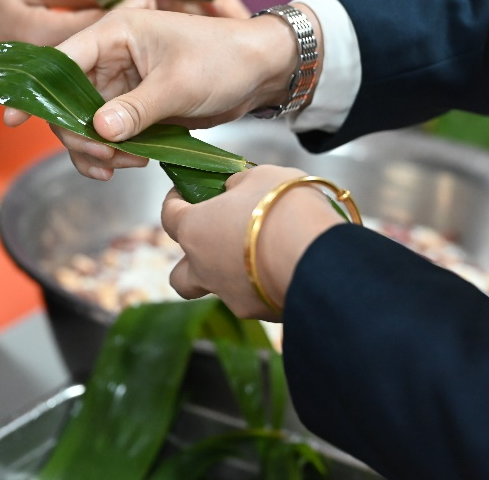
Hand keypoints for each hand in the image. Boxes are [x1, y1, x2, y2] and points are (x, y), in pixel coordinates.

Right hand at [4, 6, 300, 179]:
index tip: (12, 119)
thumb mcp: (180, 83)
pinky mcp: (136, 107)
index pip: (60, 59)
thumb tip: (98, 130)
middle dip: (78, 134)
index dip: (35, 90)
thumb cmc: (224, 59)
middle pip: (67, 100)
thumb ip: (137, 108)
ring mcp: (122, 84)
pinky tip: (130, 164)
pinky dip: (114, 152)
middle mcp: (111, 57)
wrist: (260, 70)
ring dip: (98, 149)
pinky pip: (110, 134)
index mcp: (115, 33)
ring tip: (128, 163)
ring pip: (87, 122)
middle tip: (106, 158)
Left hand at [161, 165, 342, 319]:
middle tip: (212, 241)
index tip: (182, 193)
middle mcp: (204, 268)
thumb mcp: (260, 176)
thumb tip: (234, 190)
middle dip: (190, 261)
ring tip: (252, 258)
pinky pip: (253, 299)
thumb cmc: (284, 207)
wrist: (318, 254)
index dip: (174, 202)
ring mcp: (229, 295)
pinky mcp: (259, 312)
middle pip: (179, 274)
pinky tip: (281, 268)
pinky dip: (261, 286)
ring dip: (225, 276)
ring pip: (216, 291)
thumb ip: (240, 184)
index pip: (169, 215)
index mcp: (195, 230)